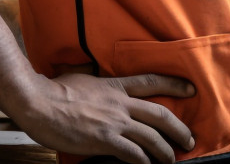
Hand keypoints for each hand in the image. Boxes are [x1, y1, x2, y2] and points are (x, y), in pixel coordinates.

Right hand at [15, 71, 195, 163]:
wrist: (38, 102)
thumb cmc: (54, 90)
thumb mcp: (81, 76)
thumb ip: (94, 78)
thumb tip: (93, 74)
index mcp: (115, 86)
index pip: (151, 81)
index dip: (174, 85)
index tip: (191, 90)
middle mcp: (120, 103)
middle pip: (160, 114)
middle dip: (179, 129)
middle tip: (190, 139)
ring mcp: (114, 122)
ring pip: (151, 137)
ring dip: (166, 151)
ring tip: (172, 159)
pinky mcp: (104, 140)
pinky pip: (132, 154)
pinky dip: (143, 162)